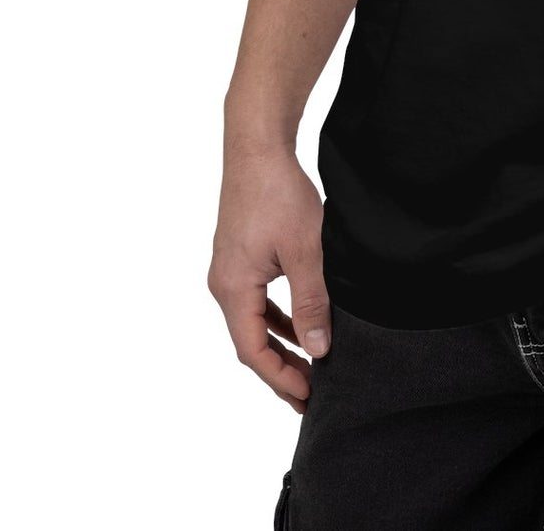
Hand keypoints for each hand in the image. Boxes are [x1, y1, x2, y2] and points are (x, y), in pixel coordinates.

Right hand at [208, 143, 331, 411]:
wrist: (257, 147)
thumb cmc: (278, 193)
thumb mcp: (305, 251)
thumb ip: (311, 302)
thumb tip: (319, 349)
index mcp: (233, 288)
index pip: (252, 351)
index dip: (280, 378)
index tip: (308, 396)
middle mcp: (223, 284)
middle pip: (249, 342)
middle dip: (280, 370)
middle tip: (311, 395)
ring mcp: (229, 270)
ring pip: (254, 322)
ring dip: (280, 345)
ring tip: (309, 367)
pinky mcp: (240, 256)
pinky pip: (257, 300)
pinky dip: (277, 318)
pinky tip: (300, 325)